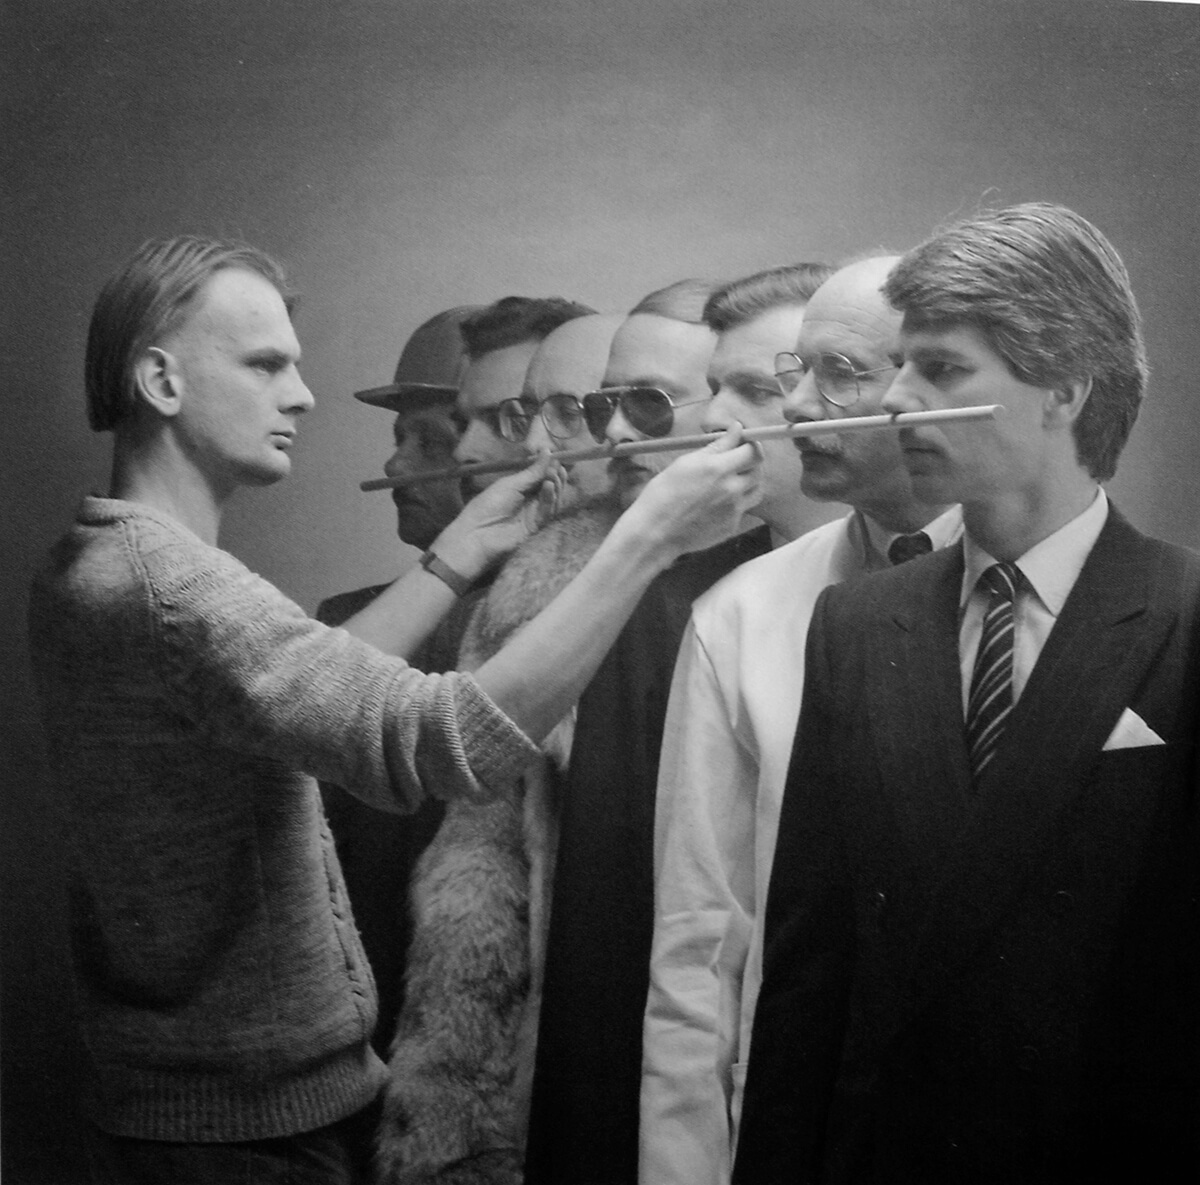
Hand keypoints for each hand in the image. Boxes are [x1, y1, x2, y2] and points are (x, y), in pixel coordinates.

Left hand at [429, 453, 564, 579]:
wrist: (477, 533)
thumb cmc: (488, 504)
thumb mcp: (510, 484)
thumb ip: (531, 472)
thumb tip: (547, 451)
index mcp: (519, 488)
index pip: (540, 476)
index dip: (549, 468)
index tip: (556, 457)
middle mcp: (528, 500)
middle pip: (549, 488)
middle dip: (555, 476)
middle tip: (557, 467)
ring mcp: (533, 514)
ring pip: (551, 500)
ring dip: (555, 486)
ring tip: (553, 475)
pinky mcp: (536, 527)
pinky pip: (547, 512)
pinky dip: (550, 499)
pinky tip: (548, 487)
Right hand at [613, 425, 762, 562]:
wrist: (655, 531)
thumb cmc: (663, 493)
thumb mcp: (686, 462)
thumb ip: (716, 446)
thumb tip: (737, 429)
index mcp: (718, 468)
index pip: (752, 452)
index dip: (751, 444)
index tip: (742, 443)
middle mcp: (732, 489)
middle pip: (759, 470)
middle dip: (751, 462)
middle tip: (736, 461)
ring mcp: (734, 510)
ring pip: (756, 490)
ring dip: (749, 482)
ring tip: (731, 481)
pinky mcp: (731, 526)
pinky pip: (743, 509)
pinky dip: (736, 502)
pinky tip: (717, 502)